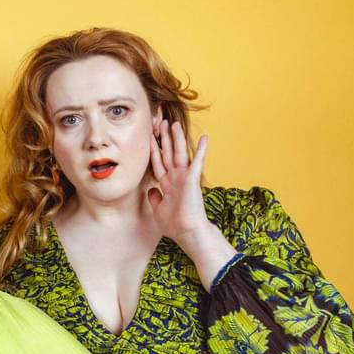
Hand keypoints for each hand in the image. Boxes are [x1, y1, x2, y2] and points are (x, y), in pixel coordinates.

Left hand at [148, 120, 214, 245]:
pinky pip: (197, 161)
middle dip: (163, 138)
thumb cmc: (174, 224)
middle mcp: (175, 178)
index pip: (158, 161)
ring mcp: (184, 177)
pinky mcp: (192, 179)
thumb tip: (150, 190)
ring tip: (174, 123)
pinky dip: (200, 150)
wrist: (187, 232)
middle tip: (160, 121)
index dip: (153, 149)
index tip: (149, 136)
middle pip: (168, 153)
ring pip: (179, 153)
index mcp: (167, 183)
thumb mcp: (158, 209)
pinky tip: (204, 138)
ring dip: (177, 138)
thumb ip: (154, 197)